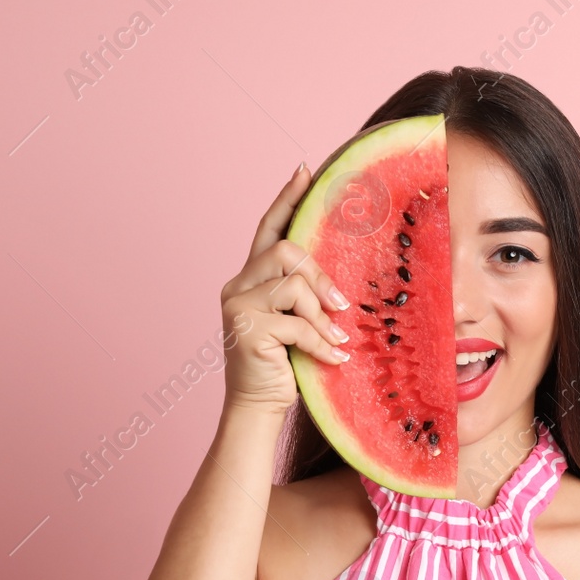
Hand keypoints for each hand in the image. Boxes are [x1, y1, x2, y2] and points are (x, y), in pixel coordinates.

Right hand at [218, 164, 350, 414]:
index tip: (304, 170)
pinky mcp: (244, 329)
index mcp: (251, 278)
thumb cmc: (283, 365)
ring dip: (322, 316)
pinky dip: (320, 342)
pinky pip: (296, 324)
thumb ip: (308, 295)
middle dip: (320, 277)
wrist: (258, 408)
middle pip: (285, 252)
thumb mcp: (298, 322)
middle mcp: (238, 285)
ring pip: (294, 286)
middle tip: (342, 306)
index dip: (286, 199)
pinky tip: (333, 358)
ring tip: (335, 339)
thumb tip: (342, 282)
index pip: (268, 228)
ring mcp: (237, 305)